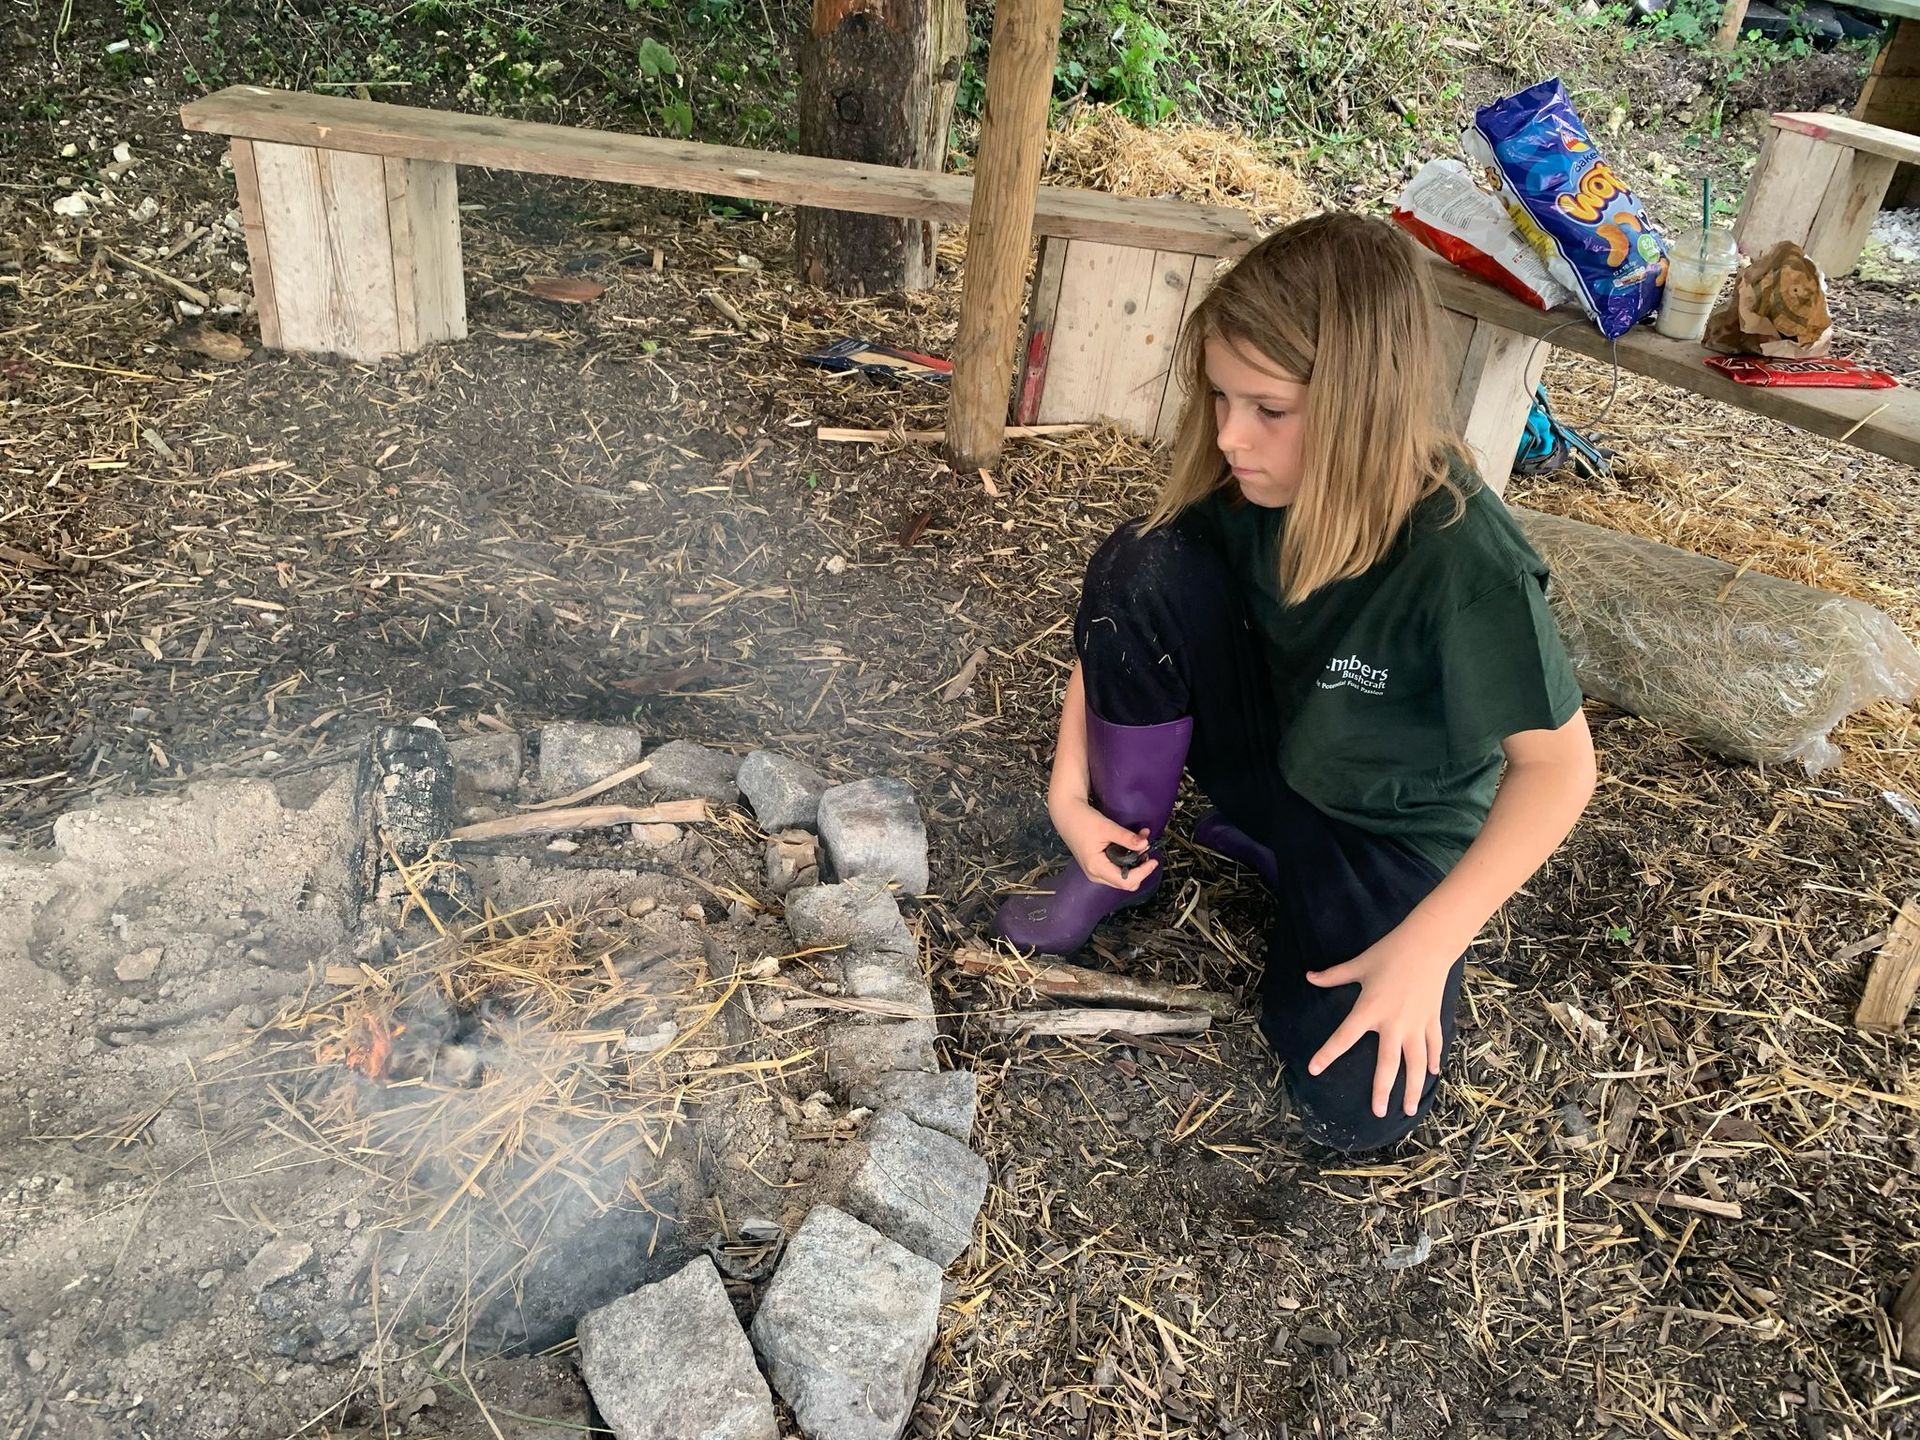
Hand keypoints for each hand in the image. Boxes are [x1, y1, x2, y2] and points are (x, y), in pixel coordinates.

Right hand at [1050, 793, 1156, 891]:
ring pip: (1122, 878)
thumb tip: (1145, 845)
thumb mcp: (1107, 827)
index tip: (1154, 859)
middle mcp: (1095, 875)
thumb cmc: (1083, 820)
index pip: (1125, 880)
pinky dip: (1127, 862)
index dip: (1143, 872)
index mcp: (1096, 867)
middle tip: (1147, 851)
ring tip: (1141, 845)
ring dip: (1135, 865)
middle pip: (1125, 883)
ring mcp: (1095, 872)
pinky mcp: (1097, 867)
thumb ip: (1126, 838)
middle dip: (1140, 870)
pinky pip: (1116, 871)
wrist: (1066, 814)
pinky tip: (1131, 847)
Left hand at [1304, 931, 1453, 1118]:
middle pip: (1387, 1065)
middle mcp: (1394, 1023)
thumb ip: (1334, 975)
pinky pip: (1433, 1046)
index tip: (1314, 1070)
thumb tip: (1309, 977)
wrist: (1428, 944)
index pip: (1344, 1037)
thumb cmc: (1390, 952)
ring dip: (1414, 1088)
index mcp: (1370, 1010)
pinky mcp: (1432, 1020)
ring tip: (1410, 1110)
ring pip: (1416, 1065)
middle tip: (1378, 1112)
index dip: (1327, 1054)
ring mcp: (1416, 1024)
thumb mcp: (1359, 964)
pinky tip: (1431, 1074)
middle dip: (1382, 1091)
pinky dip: (1432, 1060)